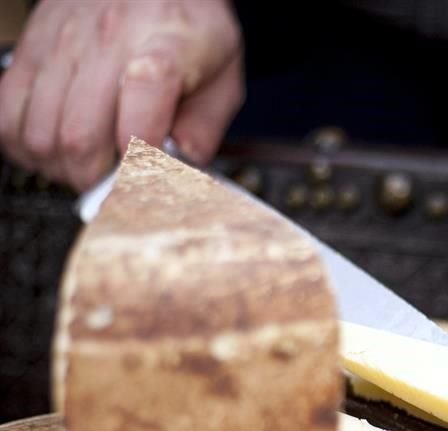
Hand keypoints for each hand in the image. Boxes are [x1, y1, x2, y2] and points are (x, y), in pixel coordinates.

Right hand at [0, 0, 243, 189]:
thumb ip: (206, 127)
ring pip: (39, 133)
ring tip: (89, 166)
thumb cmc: (188, 26)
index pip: (143, 98)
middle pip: (79, 136)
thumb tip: (182, 170)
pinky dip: (26, 145)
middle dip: (97, 178)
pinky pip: (8, 113)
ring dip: (62, 167)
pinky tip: (56, 147)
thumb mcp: (223, 74)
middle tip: (117, 184)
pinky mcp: (31, 49)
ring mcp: (62, 45)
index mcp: (166, 46)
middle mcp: (108, 43)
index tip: (148, 177)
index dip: (142, 152)